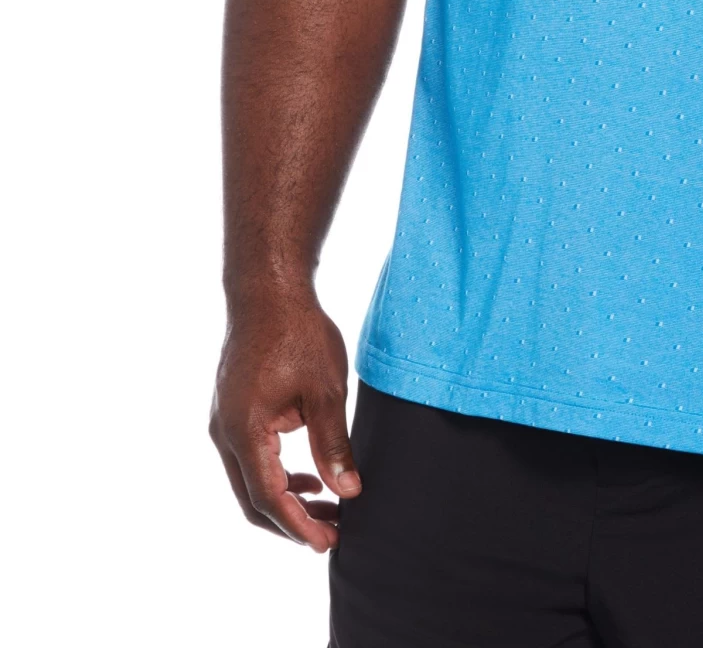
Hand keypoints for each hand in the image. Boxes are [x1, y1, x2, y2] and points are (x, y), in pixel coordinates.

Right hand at [209, 295, 360, 551]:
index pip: (268, 496)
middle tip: (333, 534)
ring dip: (285, 499)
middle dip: (292, 521)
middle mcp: (224, 433)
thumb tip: (348, 490)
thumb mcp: (325, 390)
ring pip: (249, 480)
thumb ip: (333, 444)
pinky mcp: (232, 412)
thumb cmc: (299, 333)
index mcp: (244, 430)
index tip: (328, 542)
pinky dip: (277, 475)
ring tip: (328, 509)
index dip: (298, 524)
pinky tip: (309, 478)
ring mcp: (223, 423)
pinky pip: (250, 458)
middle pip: (252, 498)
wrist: (268, 292)